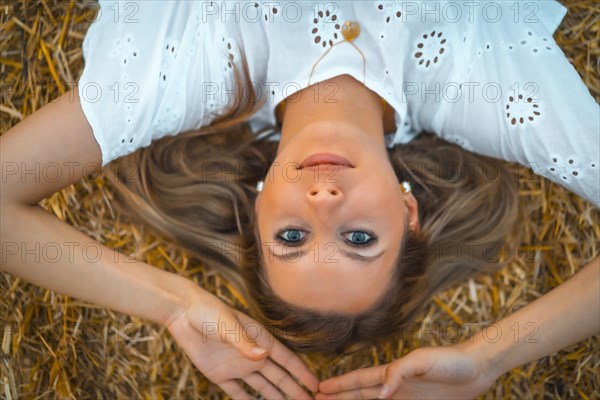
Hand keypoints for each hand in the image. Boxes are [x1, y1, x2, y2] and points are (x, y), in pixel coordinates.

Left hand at [165, 286, 319, 398]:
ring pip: (262, 386)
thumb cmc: (208, 311)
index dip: (301, 372)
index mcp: (259, 338)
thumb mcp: (227, 324)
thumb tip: (264, 356)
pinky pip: (236, 392)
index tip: (315, 384)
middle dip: (294, 388)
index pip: (286, 359)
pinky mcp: (219, 374)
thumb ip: (244, 342)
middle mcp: (251, 354)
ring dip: (275, 397)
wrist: (182, 313)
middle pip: (278, 376)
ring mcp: (236, 365)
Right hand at [317, 342, 499, 399]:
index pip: (360, 380)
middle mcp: (395, 386)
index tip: (320, 389)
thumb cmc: (451, 360)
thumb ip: (399, 373)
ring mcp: (406, 397)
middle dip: (340, 398)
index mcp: (393, 372)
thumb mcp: (423, 360)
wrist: (477, 369)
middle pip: (361, 394)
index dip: (340, 385)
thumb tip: (381, 393)